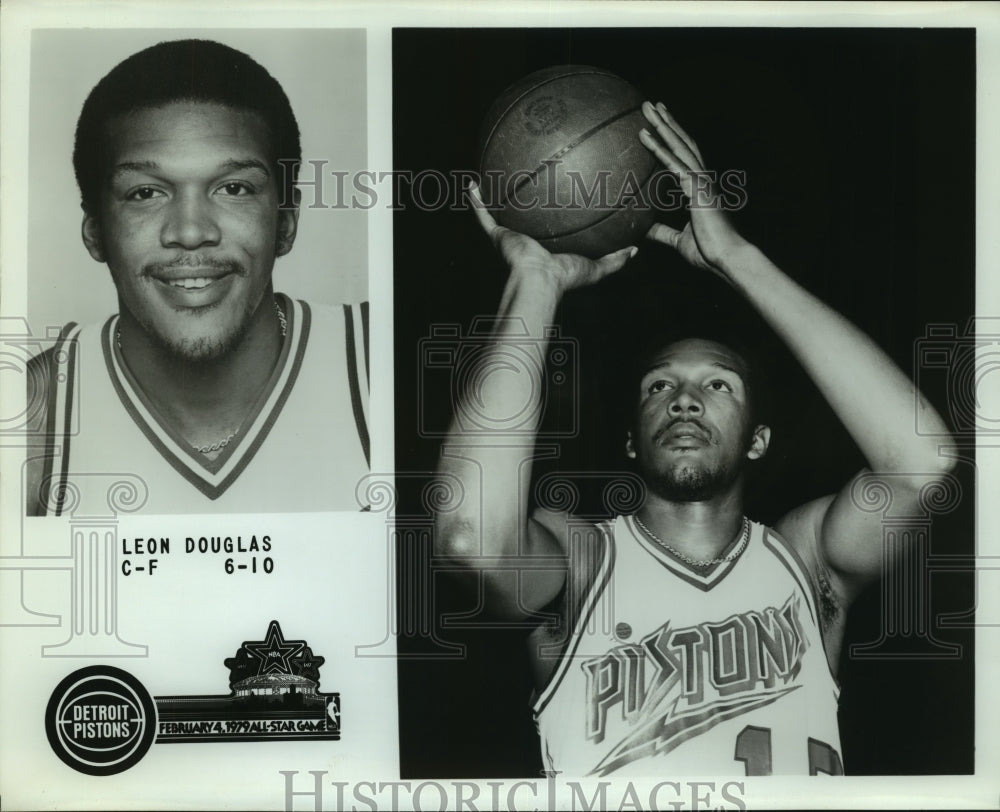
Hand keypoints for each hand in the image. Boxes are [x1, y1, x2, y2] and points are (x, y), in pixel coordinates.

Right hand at [468, 183, 635, 294]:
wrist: (539, 279)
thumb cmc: (565, 277)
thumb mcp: (596, 267)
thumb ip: (615, 259)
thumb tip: (636, 249)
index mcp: (547, 247)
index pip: (551, 227)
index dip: (553, 214)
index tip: (559, 195)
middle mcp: (528, 240)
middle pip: (525, 216)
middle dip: (523, 200)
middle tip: (527, 178)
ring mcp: (511, 236)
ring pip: (501, 211)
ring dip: (496, 195)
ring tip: (493, 174)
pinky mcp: (498, 234)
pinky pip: (483, 214)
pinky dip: (476, 200)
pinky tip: (473, 183)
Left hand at [639, 101, 748, 275]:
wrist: (727, 259)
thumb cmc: (709, 252)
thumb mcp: (678, 241)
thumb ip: (663, 232)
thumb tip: (643, 230)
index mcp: (700, 189)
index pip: (684, 158)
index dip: (673, 139)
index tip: (660, 125)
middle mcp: (702, 179)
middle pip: (682, 143)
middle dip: (668, 123)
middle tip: (652, 105)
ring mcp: (701, 181)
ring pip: (679, 146)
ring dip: (663, 125)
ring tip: (649, 107)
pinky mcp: (698, 188)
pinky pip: (674, 163)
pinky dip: (659, 148)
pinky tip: (646, 135)